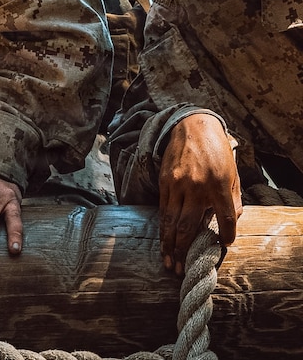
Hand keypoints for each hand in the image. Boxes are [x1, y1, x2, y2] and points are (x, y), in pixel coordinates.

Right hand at [158, 113, 241, 274]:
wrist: (191, 126)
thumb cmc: (216, 151)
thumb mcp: (232, 174)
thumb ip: (231, 200)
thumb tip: (228, 224)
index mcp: (218, 185)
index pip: (225, 218)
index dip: (225, 236)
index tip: (223, 246)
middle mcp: (196, 187)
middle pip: (189, 226)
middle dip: (185, 250)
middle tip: (181, 269)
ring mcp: (177, 184)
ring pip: (171, 221)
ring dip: (170, 244)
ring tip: (169, 262)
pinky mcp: (164, 182)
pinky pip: (163, 209)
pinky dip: (163, 228)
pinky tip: (163, 240)